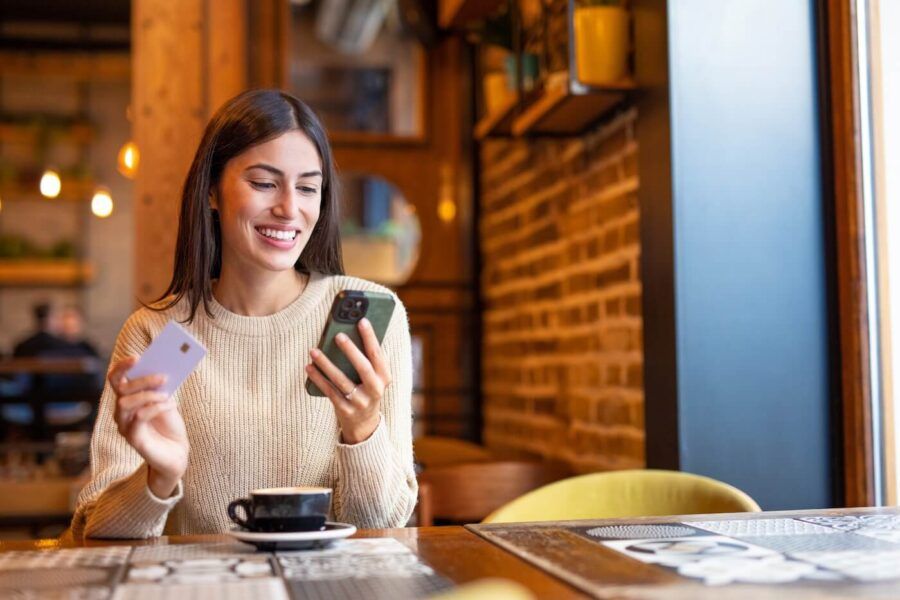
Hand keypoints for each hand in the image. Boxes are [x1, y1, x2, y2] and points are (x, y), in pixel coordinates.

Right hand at [108, 356, 188, 497]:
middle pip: (122, 389)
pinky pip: (138, 417)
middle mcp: (121, 412)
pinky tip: (169, 404)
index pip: (115, 379)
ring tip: (167, 395)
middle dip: (143, 381)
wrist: (177, 452)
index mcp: (127, 399)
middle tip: (164, 377)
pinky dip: (155, 408)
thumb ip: (161, 386)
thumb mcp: (166, 399)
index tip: (137, 356)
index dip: (122, 366)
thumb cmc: (170, 424)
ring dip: (149, 395)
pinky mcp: (133, 439)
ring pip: (125, 403)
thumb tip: (164, 367)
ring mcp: (125, 426)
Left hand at [306, 318, 390, 443]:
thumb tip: (350, 332)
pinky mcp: (345, 410)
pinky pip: (329, 391)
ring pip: (341, 380)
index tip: (362, 321)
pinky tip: (309, 367)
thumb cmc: (366, 389)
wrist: (364, 423)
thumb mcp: (373, 377)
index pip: (378, 355)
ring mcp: (360, 402)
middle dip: (351, 350)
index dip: (371, 338)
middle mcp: (375, 390)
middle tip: (338, 335)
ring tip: (314, 350)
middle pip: (363, 367)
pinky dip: (318, 379)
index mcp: (384, 377)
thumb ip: (366, 359)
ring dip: (326, 364)